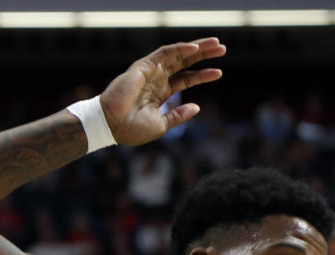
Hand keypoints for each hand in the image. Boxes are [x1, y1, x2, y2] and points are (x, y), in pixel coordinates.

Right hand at [100, 37, 225, 145]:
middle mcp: (157, 80)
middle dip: (204, 55)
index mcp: (160, 94)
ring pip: (178, 54)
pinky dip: (180, 49)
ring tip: (216, 44)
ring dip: (197, 47)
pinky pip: (165, 53)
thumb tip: (197, 107)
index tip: (219, 73)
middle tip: (223, 49)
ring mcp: (150, 71)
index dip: (202, 75)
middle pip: (185, 62)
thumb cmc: (131, 129)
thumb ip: (178, 116)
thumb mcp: (160, 125)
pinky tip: (195, 48)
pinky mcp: (144, 66)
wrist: (111, 125)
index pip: (185, 79)